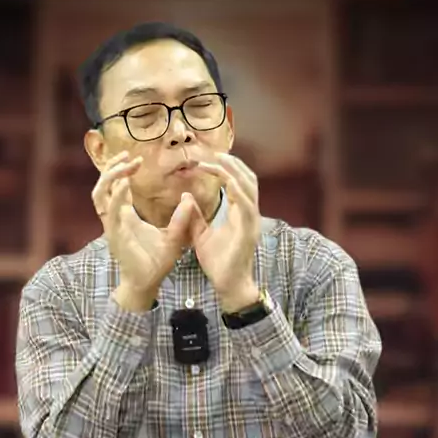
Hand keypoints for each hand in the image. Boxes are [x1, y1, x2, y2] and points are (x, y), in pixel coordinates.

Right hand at [92, 152, 193, 305]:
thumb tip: (188, 197)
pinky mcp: (114, 235)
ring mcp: (111, 226)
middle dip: (112, 168)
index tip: (138, 160)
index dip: (122, 171)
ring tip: (125, 164)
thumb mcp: (174, 235)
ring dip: (111, 177)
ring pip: (99, 194)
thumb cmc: (157, 261)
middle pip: (102, 186)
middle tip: (127, 155)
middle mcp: (114, 218)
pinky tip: (127, 183)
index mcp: (124, 216)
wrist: (148, 284)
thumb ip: (181, 217)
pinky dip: (116, 195)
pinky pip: (110, 211)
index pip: (116, 187)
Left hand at [187, 153, 260, 311]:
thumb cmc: (218, 262)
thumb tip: (186, 197)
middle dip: (233, 163)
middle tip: (215, 152)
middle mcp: (249, 213)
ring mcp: (251, 221)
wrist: (228, 285)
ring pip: (250, 187)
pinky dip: (239, 191)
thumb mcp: (201, 235)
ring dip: (235, 171)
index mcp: (239, 213)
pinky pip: (247, 206)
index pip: (236, 183)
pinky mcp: (249, 231)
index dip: (223, 169)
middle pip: (247, 179)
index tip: (205, 161)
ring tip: (220, 159)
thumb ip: (195, 216)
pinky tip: (228, 181)